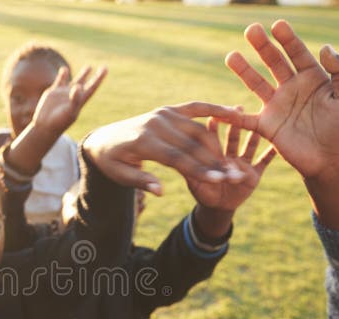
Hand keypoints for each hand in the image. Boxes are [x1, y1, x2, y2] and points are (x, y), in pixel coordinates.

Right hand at [31, 65, 106, 135]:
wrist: (45, 126)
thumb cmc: (59, 122)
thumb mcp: (69, 111)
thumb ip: (75, 99)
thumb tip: (79, 86)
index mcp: (80, 100)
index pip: (92, 87)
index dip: (99, 78)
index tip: (105, 69)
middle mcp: (73, 96)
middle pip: (87, 83)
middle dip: (95, 76)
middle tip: (104, 67)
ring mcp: (64, 94)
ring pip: (75, 81)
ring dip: (82, 74)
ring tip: (89, 67)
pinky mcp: (54, 93)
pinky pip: (60, 81)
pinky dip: (63, 75)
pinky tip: (65, 69)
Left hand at [83, 102, 242, 195]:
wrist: (103, 138)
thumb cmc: (112, 161)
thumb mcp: (119, 174)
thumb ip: (141, 181)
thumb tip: (161, 191)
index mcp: (142, 140)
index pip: (176, 158)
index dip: (198, 170)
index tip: (218, 181)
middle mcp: (155, 123)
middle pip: (191, 145)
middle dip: (214, 162)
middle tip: (234, 177)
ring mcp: (163, 113)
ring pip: (198, 130)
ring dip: (217, 147)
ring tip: (233, 164)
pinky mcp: (169, 109)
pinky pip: (196, 107)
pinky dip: (215, 109)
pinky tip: (234, 114)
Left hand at [187, 118, 275, 211]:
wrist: (218, 207)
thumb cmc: (203, 193)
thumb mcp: (195, 183)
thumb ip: (189, 172)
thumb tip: (178, 162)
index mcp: (214, 156)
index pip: (212, 139)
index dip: (213, 129)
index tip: (213, 117)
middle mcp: (230, 156)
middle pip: (233, 138)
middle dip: (235, 125)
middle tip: (238, 108)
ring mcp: (243, 164)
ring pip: (249, 146)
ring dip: (253, 136)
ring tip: (259, 122)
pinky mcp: (255, 174)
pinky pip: (264, 162)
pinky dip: (271, 154)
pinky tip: (277, 144)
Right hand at [225, 20, 338, 182]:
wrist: (334, 160)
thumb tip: (325, 47)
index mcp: (313, 79)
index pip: (298, 54)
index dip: (288, 39)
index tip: (278, 25)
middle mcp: (292, 89)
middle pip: (274, 63)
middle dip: (263, 46)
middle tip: (251, 29)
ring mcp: (278, 107)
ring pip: (257, 84)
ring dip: (244, 70)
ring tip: (231, 56)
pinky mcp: (268, 126)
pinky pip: (246, 120)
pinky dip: (232, 116)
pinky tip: (218, 109)